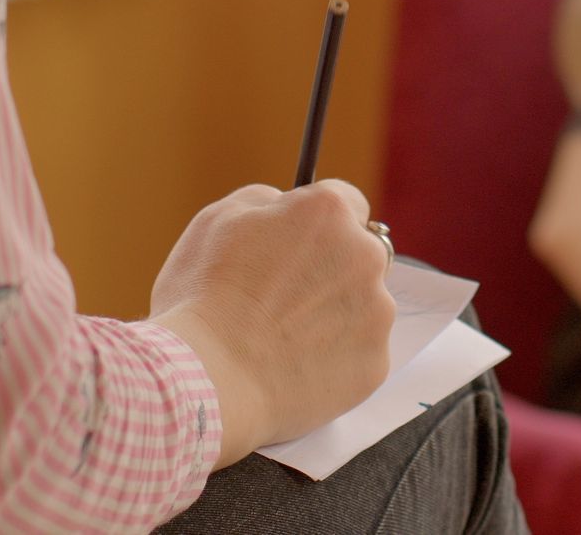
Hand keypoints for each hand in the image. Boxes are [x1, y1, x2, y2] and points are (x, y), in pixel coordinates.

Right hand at [149, 180, 396, 467]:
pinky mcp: (375, 364)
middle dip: (330, 268)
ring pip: (363, 306)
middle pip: (360, 254)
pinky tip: (294, 367)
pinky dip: (335, 359)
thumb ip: (265, 200)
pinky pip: (359, 353)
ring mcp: (376, 313)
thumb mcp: (217, 219)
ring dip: (335, 314)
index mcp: (328, 213)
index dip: (317, 223)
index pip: (345, 202)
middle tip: (283, 297)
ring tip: (283, 338)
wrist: (208, 380)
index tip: (299, 243)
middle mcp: (366, 256)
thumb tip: (285, 205)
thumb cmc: (203, 297)